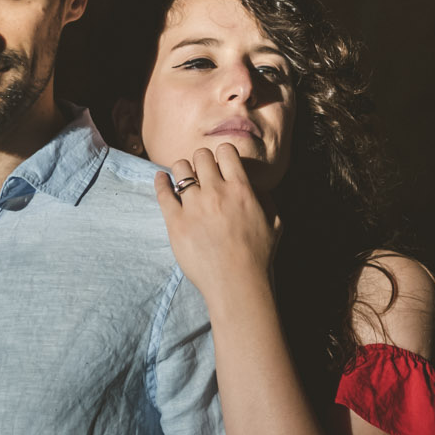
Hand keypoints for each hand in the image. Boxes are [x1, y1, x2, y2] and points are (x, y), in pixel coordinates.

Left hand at [154, 143, 278, 303]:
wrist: (236, 283)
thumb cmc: (258, 256)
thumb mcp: (274, 223)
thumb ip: (265, 199)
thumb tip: (255, 186)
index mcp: (241, 189)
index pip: (226, 151)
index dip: (222, 154)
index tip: (220, 163)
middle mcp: (216, 192)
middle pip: (201, 155)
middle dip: (201, 161)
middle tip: (201, 172)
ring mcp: (194, 206)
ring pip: (180, 168)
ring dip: (182, 170)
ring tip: (183, 179)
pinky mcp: (176, 222)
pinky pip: (163, 192)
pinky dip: (160, 182)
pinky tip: (160, 179)